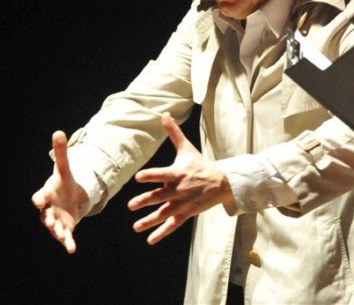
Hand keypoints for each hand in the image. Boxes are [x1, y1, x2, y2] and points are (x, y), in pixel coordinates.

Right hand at [31, 130, 89, 253]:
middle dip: (47, 218)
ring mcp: (56, 221)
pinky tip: (72, 249)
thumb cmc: (64, 184)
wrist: (71, 198)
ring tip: (63, 236)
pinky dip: (68, 243)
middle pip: (45, 215)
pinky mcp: (65, 229)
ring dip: (58, 232)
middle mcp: (49, 210)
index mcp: (47, 195)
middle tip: (50, 220)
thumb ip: (61, 154)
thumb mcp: (65, 169)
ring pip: (54, 228)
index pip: (39, 197)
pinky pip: (65, 237)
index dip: (39, 199)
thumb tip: (58, 132)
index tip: (40, 202)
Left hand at [128, 113, 232, 244]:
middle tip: (131, 205)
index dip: (151, 176)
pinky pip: (173, 224)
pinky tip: (150, 239)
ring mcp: (183, 203)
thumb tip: (164, 114)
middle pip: (160, 196)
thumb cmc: (200, 164)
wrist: (222, 182)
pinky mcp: (186, 213)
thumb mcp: (187, 149)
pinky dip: (162, 232)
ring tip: (136, 226)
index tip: (138, 177)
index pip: (162, 174)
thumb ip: (173, 133)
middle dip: (145, 201)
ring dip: (150, 221)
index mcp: (178, 173)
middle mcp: (179, 189)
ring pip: (164, 213)